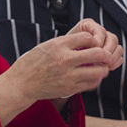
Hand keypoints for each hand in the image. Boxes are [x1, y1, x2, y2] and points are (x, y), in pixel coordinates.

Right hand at [7, 28, 121, 100]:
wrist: (21, 84)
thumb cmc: (32, 63)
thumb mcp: (47, 45)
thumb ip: (66, 43)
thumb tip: (87, 39)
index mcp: (58, 45)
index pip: (88, 37)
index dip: (93, 39)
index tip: (92, 43)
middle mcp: (65, 59)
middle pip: (98, 53)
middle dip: (105, 53)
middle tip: (105, 54)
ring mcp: (68, 76)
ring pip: (99, 71)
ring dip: (103, 68)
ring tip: (100, 66)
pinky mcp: (69, 89)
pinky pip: (92, 84)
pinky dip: (96, 79)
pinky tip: (92, 76)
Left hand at [66, 18, 122, 63]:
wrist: (62, 61)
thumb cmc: (62, 53)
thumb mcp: (65, 46)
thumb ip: (75, 43)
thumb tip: (92, 47)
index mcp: (87, 25)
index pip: (100, 31)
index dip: (99, 41)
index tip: (92, 51)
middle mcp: (98, 32)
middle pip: (112, 38)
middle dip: (108, 51)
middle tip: (102, 62)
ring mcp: (106, 42)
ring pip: (117, 47)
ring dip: (113, 57)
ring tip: (105, 66)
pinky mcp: (110, 52)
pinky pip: (119, 55)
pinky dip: (116, 62)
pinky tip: (108, 67)